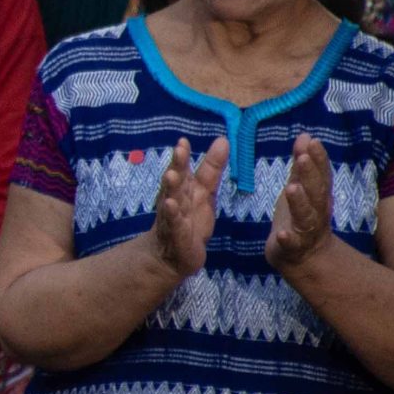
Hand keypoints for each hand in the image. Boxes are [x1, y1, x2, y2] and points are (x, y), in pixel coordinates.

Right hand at [147, 135, 228, 280]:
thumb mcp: (203, 191)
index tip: (183, 141)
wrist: (172, 255)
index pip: (182, 168)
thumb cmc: (189, 219)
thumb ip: (211, 167)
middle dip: (177, 165)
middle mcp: (174, 198)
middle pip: (176, 180)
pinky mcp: (176, 234)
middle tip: (179, 150)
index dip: (182, 156)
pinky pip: (173, 223)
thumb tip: (223, 139)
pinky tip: (170, 205)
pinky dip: (171, 214)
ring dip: (171, 187)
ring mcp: (172, 216)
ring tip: (171, 175)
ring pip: (171, 199)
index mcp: (182, 187)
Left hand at [264, 135, 334, 272]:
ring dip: (300, 202)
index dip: (319, 159)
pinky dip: (288, 239)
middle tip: (304, 157)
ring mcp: (307, 231)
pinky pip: (292, 244)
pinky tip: (281, 233)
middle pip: (316, 192)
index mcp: (318, 195)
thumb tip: (305, 135)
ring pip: (307, 216)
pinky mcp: (293, 248)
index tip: (313, 142)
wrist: (304, 257)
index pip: (322, 174)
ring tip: (291, 188)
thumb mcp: (300, 186)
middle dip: (311, 174)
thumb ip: (301, 165)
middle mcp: (317, 211)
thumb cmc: (300, 215)